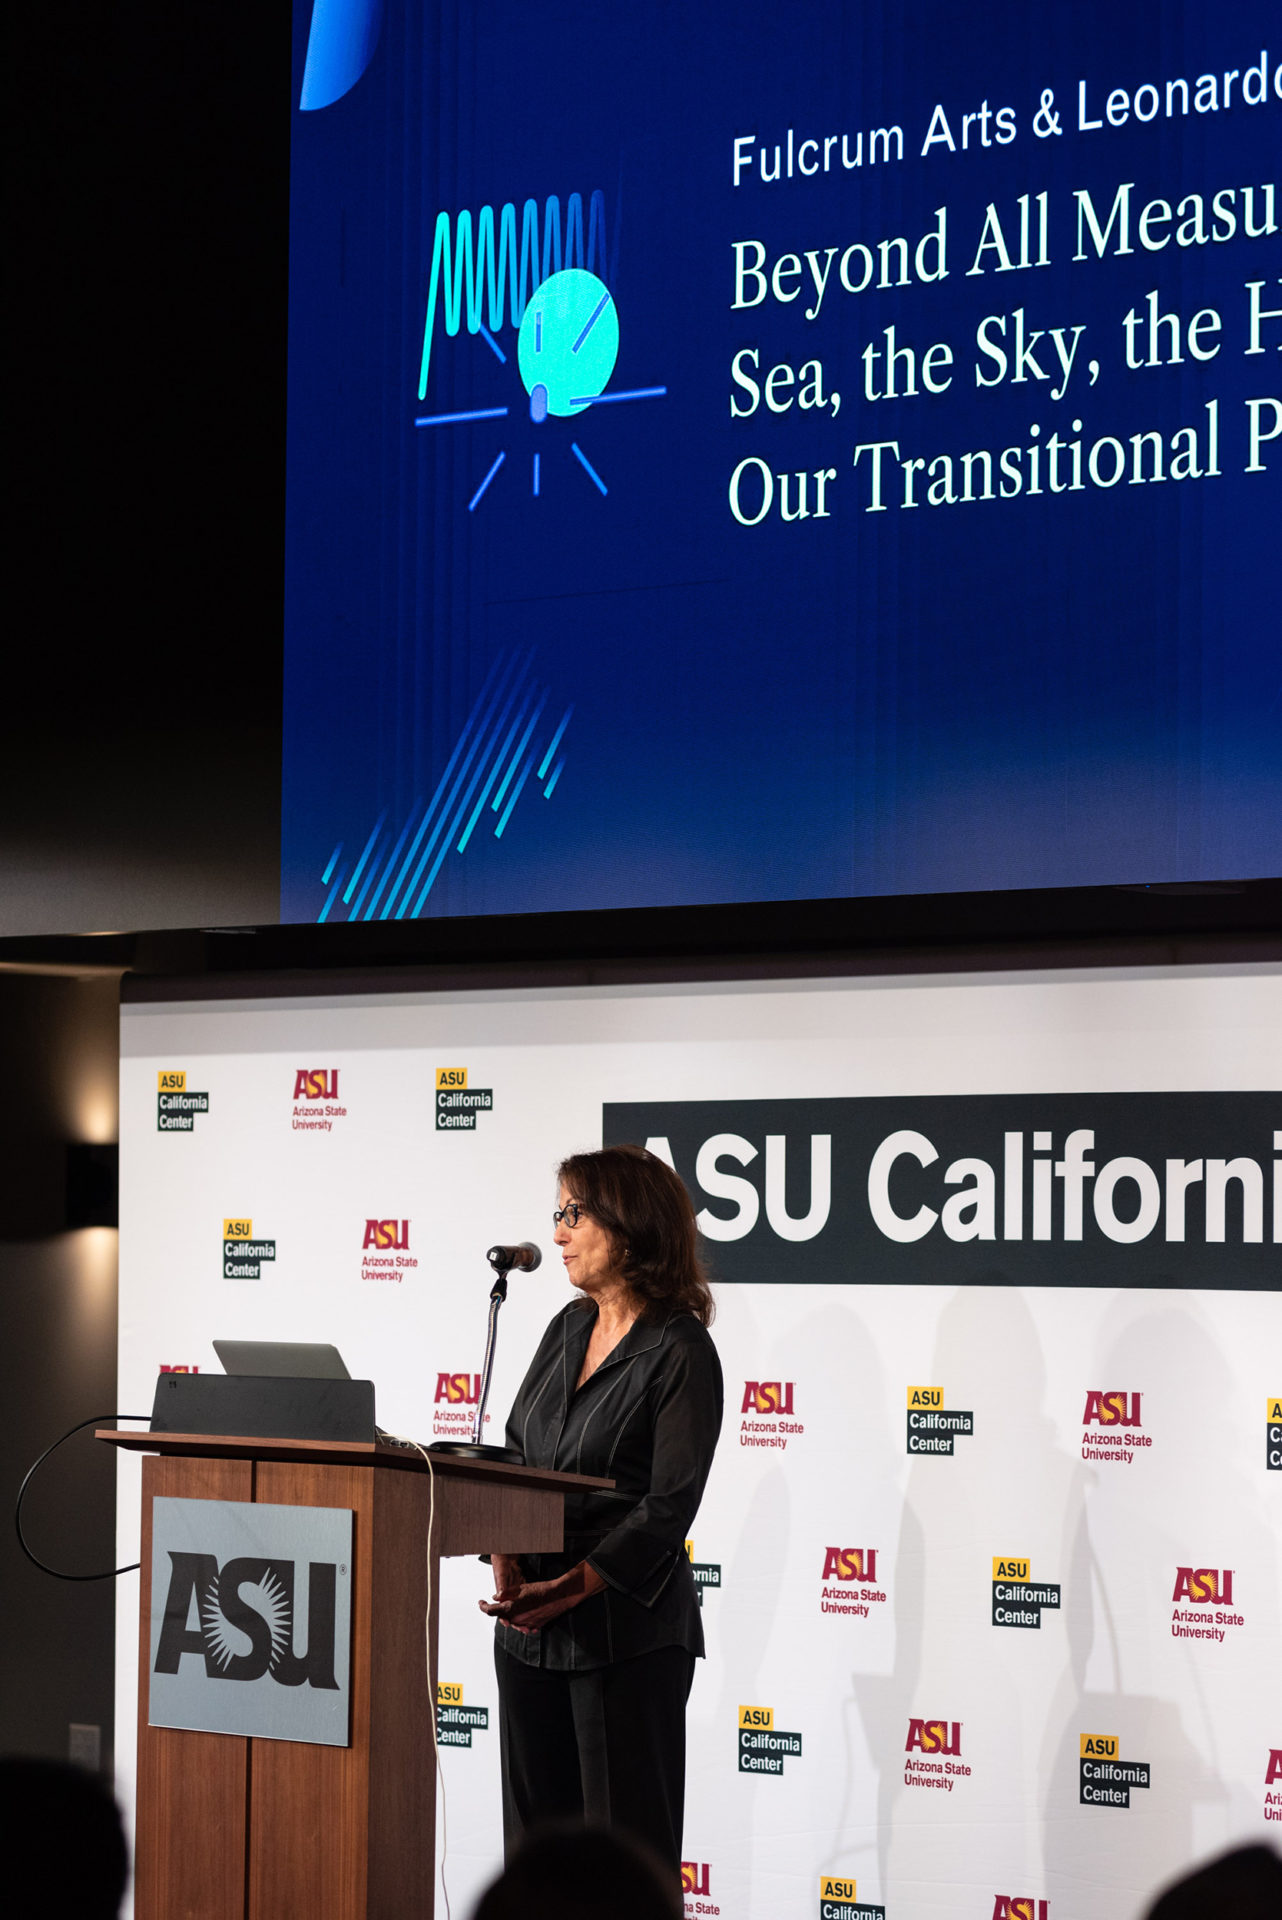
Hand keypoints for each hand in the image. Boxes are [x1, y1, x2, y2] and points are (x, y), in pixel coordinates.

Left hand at [477, 1560, 605, 1632]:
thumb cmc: (539, 1590)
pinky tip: (527, 1612)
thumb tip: (495, 1597)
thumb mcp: (520, 1588)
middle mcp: (516, 1620)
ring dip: (512, 1614)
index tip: (481, 1602)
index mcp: (510, 1609)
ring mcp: (526, 1625)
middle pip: (502, 1617)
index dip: (483, 1607)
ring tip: (518, 1604)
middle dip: (500, 1609)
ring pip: (513, 1622)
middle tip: (501, 1599)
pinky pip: (524, 1625)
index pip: (491, 1611)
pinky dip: (522, 1620)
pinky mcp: (534, 1626)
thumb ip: (505, 1593)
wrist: (558, 1596)